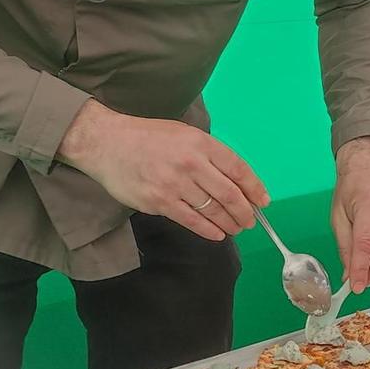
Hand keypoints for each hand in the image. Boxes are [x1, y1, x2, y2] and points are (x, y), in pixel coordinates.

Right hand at [58, 99, 265, 241]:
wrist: (106, 143)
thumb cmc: (147, 137)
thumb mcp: (183, 133)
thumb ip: (208, 154)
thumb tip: (234, 180)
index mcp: (200, 143)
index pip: (238, 169)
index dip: (254, 188)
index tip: (263, 201)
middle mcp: (191, 163)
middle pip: (229, 193)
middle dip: (244, 211)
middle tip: (250, 221)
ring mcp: (175, 184)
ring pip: (212, 210)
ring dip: (229, 223)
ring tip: (236, 228)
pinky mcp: (159, 202)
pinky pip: (191, 221)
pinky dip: (208, 230)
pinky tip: (217, 234)